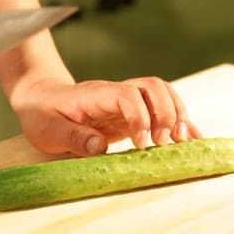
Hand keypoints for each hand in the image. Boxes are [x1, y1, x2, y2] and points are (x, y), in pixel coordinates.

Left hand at [10, 76, 201, 156]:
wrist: (42, 99)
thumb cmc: (43, 114)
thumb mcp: (48, 130)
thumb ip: (73, 137)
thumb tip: (101, 147)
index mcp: (97, 95)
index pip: (129, 94)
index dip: (141, 117)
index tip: (141, 144)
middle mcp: (117, 93)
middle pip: (154, 87)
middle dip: (167, 113)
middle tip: (165, 144)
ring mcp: (128, 101)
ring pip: (164, 94)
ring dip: (179, 114)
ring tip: (183, 141)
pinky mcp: (134, 113)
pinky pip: (162, 111)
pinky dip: (180, 123)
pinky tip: (192, 140)